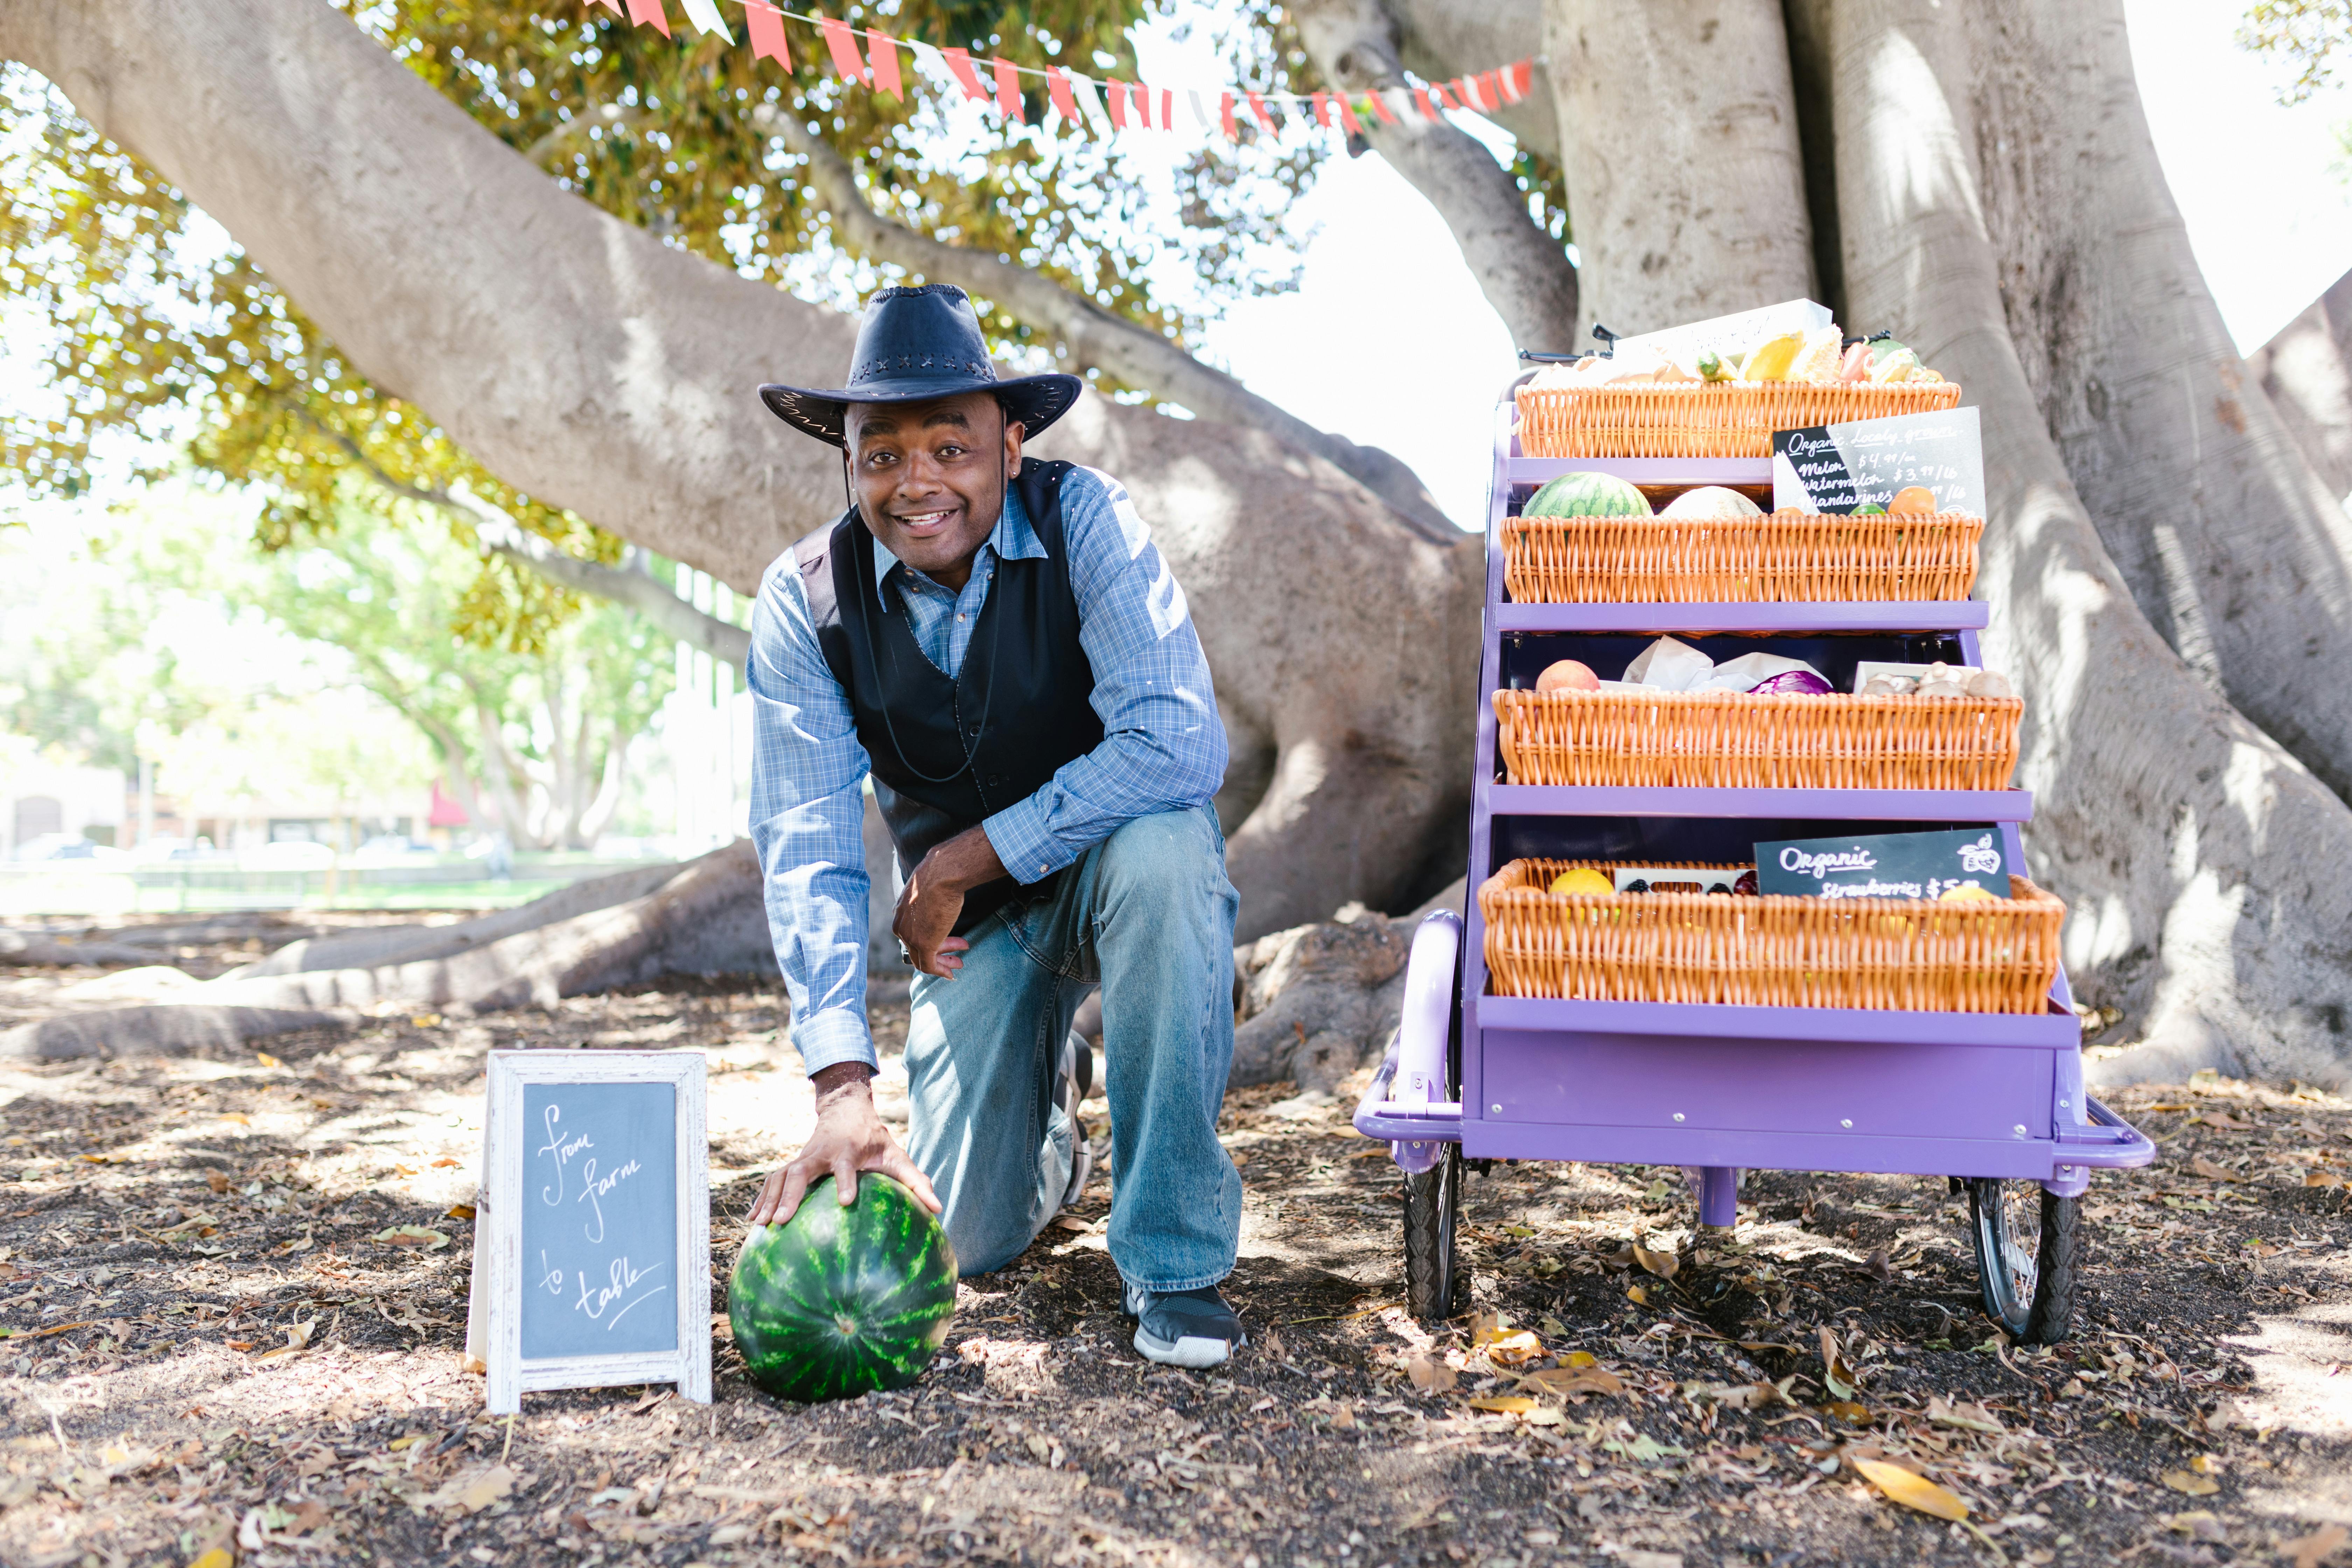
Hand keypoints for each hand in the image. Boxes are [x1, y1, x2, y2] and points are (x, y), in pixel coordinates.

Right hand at [746, 1063, 940, 1226]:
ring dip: (769, 1200)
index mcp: (848, 1150)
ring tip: (760, 1226)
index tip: (845, 1202)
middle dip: (790, 1196)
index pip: (846, 1167)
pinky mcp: (792, 1163)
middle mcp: (821, 1153)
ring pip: (780, 1177)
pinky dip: (761, 1198)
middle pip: (801, 1173)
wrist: (846, 1111)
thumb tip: (938, 1208)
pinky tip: (752, 1220)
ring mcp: (802, 1157)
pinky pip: (772, 1180)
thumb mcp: (897, 1156)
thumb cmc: (874, 1140)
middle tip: (781, 1222)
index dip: (845, 1182)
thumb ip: (916, 1181)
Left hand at [893, 824, 1005, 977]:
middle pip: (916, 949)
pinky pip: (929, 966)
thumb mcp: (927, 888)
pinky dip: (941, 971)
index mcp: (900, 912)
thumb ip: (928, 898)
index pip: (912, 934)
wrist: (942, 874)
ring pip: (923, 959)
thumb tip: (939, 895)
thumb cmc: (939, 875)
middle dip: (939, 953)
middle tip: (957, 953)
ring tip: (959, 963)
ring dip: (943, 963)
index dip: (932, 939)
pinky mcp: (923, 944)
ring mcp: (910, 937)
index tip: (949, 939)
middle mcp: (901, 926)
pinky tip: (953, 971)